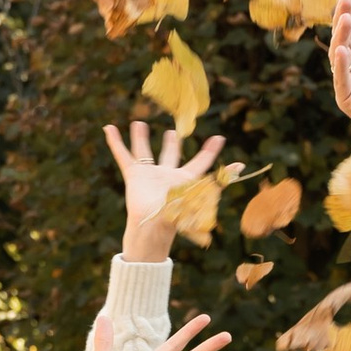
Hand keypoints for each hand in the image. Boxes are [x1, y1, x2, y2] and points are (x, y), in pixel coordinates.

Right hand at [104, 116, 227, 263]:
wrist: (153, 226)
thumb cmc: (178, 213)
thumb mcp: (201, 193)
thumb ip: (220, 179)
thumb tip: (242, 165)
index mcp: (186, 180)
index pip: (201, 162)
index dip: (210, 151)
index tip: (219, 138)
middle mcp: (167, 175)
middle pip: (170, 155)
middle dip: (172, 144)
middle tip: (174, 132)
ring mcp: (149, 175)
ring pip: (144, 151)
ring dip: (141, 138)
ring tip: (139, 123)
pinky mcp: (133, 176)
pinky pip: (123, 155)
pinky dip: (116, 142)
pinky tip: (109, 128)